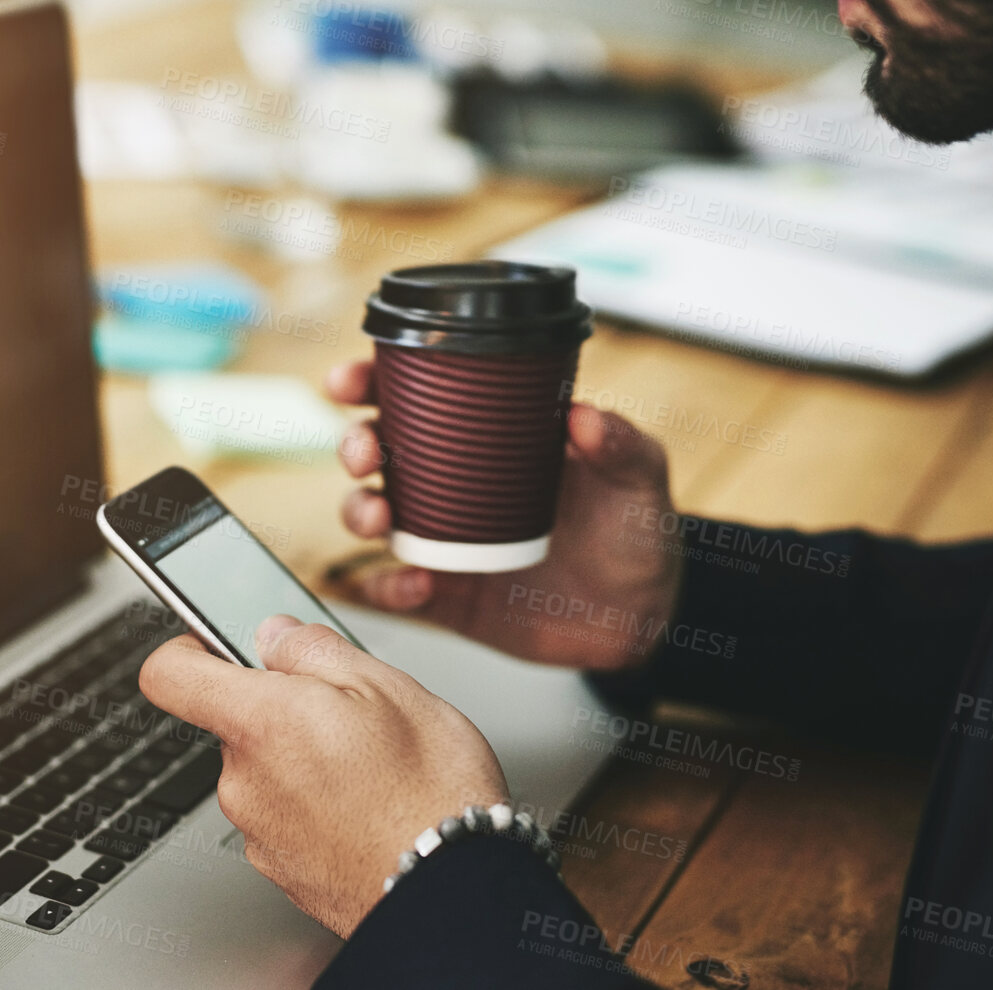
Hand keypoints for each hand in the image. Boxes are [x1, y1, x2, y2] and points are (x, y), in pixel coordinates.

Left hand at [138, 615, 507, 937]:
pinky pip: (285, 818)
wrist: (453, 892)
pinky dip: (316, 807)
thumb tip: (275, 635)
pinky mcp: (282, 871)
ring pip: (265, 772)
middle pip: (233, 724)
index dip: (189, 649)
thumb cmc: (429, 793)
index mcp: (259, 722)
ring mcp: (259, 833)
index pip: (169, 675)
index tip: (216, 642)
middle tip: (348, 714)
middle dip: (281, 710)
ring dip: (304, 761)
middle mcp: (243, 782)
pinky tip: (367, 808)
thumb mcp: (386, 685)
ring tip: (371, 768)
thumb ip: (313, 650)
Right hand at [328, 359, 681, 670]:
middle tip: (367, 452)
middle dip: (354, 445)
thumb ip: (618, 444)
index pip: (415, 398)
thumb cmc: (634, 528)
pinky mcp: (446, 595)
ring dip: (358, 512)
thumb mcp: (638, 476)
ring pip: (371, 516)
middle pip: (376, 452)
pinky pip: (398, 589)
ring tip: (380, 519)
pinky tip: (414, 583)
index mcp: (485, 438)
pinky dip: (390, 587)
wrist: (643, 611)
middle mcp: (449, 484)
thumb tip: (583, 417)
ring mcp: (441, 540)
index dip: (370, 382)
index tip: (350, 380)